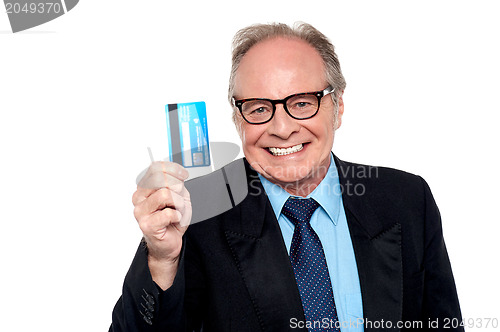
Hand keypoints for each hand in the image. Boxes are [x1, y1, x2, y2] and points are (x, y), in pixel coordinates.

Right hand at [132, 161, 190, 288]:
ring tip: (177, 211)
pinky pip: (168, 213)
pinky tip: (174, 220)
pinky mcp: (146, 224)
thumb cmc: (172, 219)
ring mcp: (140, 211)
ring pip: (166, 194)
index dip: (173, 169)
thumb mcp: (178, 195)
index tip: (183, 174)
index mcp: (145, 187)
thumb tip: (177, 176)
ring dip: (179, 203)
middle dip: (177, 187)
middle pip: (160, 179)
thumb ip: (176, 184)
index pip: (155, 168)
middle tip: (180, 198)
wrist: (169, 242)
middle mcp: (139, 197)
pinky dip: (178, 216)